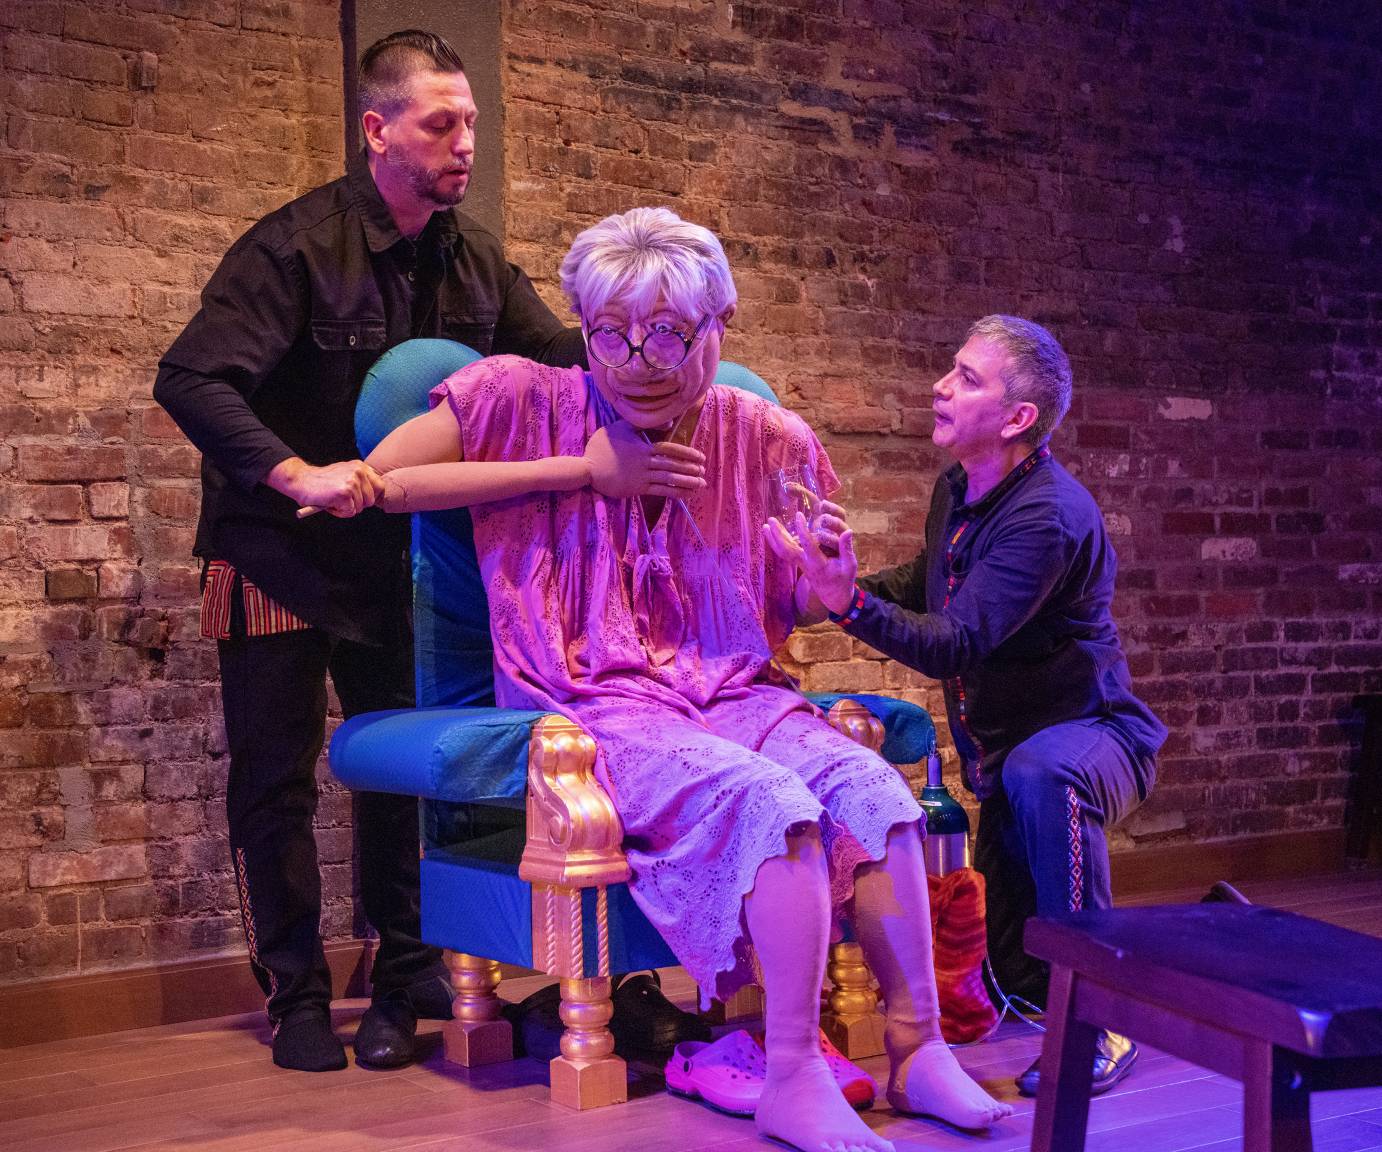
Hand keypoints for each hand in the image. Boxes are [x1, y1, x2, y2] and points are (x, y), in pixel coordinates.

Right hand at [268, 457, 386, 518]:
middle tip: (340, 499)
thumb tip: (375, 497)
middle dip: (357, 505)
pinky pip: (349, 512)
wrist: (300, 480)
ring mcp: (352, 482)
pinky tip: (329, 503)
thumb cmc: (321, 483)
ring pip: (360, 508)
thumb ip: (360, 482)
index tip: (359, 499)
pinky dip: (339, 512)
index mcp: (360, 466)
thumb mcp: (344, 475)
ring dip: (346, 509)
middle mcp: (359, 472)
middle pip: (371, 500)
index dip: (370, 496)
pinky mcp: (345, 493)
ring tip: (333, 499)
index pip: (380, 486)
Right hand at [584, 422, 706, 499]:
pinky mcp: (636, 489)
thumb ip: (644, 425)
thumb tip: (669, 424)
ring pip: (668, 479)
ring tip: (700, 484)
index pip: (669, 449)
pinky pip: (660, 491)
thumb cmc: (603, 445)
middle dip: (690, 469)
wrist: (587, 468)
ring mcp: (641, 477)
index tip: (700, 457)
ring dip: (686, 482)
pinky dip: (674, 492)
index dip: (687, 453)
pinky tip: (685, 494)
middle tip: (703, 472)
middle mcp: (645, 462)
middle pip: (672, 465)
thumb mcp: (622, 427)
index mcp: (643, 447)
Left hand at [762, 500, 857, 616]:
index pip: (808, 545)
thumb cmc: (843, 580)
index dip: (802, 530)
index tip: (798, 515)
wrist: (834, 596)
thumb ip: (847, 548)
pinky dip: (776, 543)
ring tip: (766, 525)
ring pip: (783, 552)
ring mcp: (800, 564)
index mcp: (818, 563)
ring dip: (773, 539)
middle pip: (787, 550)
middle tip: (770, 521)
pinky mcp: (798, 564)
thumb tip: (848, 531)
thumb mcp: (850, 566)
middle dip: (778, 536)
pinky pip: (784, 553)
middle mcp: (805, 564)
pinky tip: (771, 533)